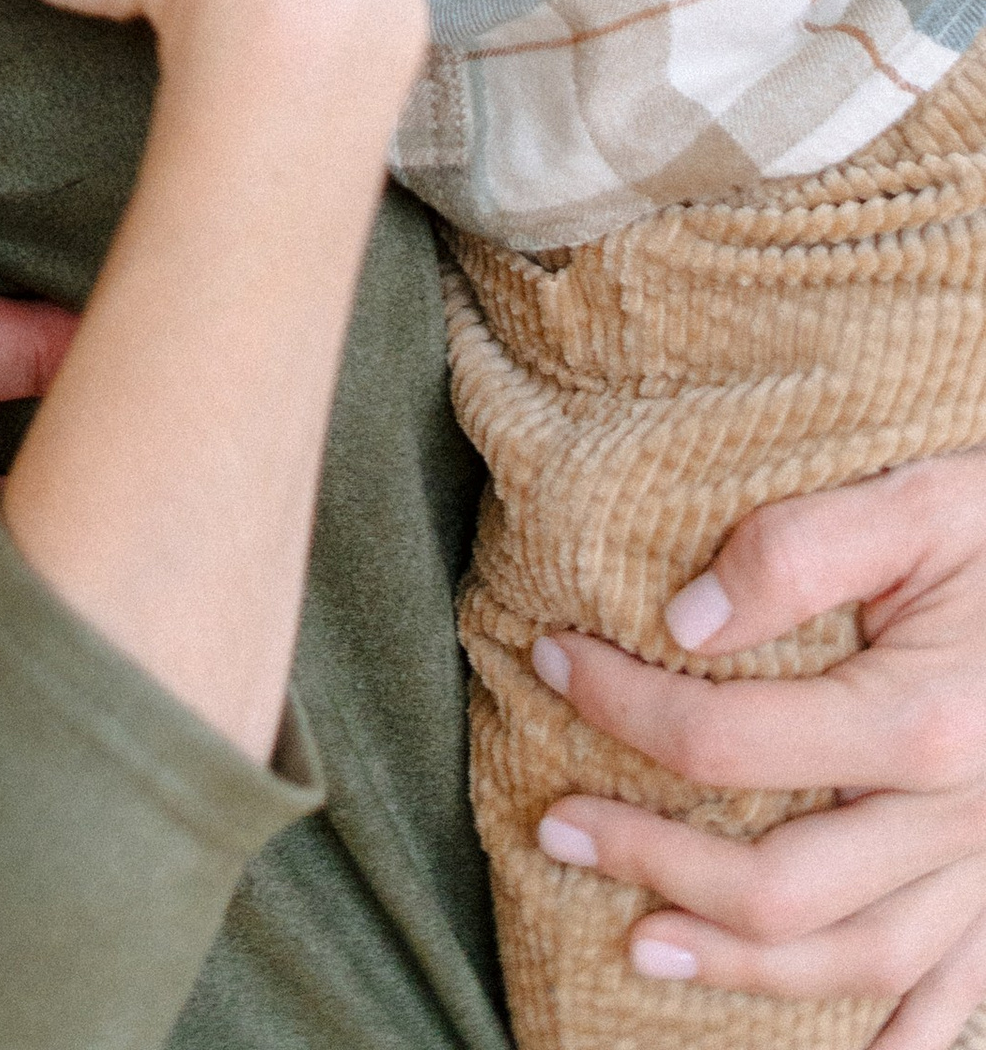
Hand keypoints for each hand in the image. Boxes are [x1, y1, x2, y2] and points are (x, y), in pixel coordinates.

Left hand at [532, 453, 985, 1046]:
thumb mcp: (918, 501)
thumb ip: (799, 550)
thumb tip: (684, 623)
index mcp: (926, 722)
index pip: (729, 743)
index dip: (622, 708)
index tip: (552, 661)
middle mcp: (961, 817)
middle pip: (782, 884)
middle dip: (653, 860)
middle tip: (557, 827)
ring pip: (856, 961)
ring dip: (739, 967)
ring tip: (640, 944)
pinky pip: (949, 995)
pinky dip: (893, 1036)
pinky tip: (839, 1048)